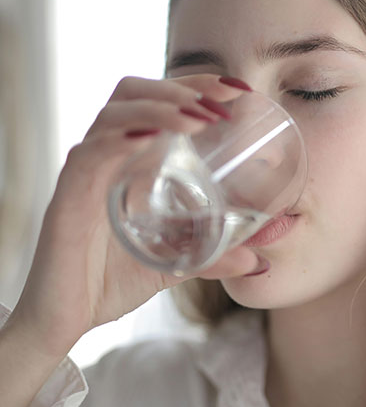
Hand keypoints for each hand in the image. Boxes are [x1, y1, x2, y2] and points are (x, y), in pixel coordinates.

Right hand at [8, 74, 257, 356]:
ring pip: (115, 114)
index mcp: (132, 161)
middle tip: (223, 99)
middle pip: (136, 93)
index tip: (238, 89)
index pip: (159, 102)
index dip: (196, 86)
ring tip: (199, 118)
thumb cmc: (110, 282)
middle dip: (182, 87)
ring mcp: (87, 171)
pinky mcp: (68, 196)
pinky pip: (90, 154)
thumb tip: (257, 262)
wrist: (66, 319)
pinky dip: (121, 139)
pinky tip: (150, 139)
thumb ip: (213, 258)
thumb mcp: (175, 265)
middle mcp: (109, 156)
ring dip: (160, 108)